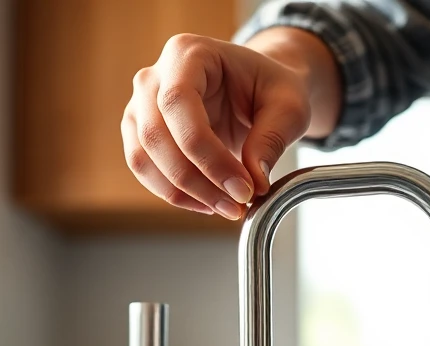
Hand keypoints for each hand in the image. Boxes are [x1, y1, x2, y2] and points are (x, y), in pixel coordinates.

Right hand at [122, 30, 335, 219]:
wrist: (256, 90)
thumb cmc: (270, 88)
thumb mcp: (289, 106)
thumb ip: (273, 139)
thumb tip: (254, 181)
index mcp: (188, 54)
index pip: (178, 103)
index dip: (208, 154)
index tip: (242, 188)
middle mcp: (154, 76)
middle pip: (156, 136)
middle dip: (197, 180)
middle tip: (237, 205)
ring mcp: (141, 106)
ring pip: (143, 158)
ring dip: (183, 193)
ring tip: (226, 207)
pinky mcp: (141, 134)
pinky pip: (145, 170)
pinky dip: (175, 194)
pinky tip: (208, 203)